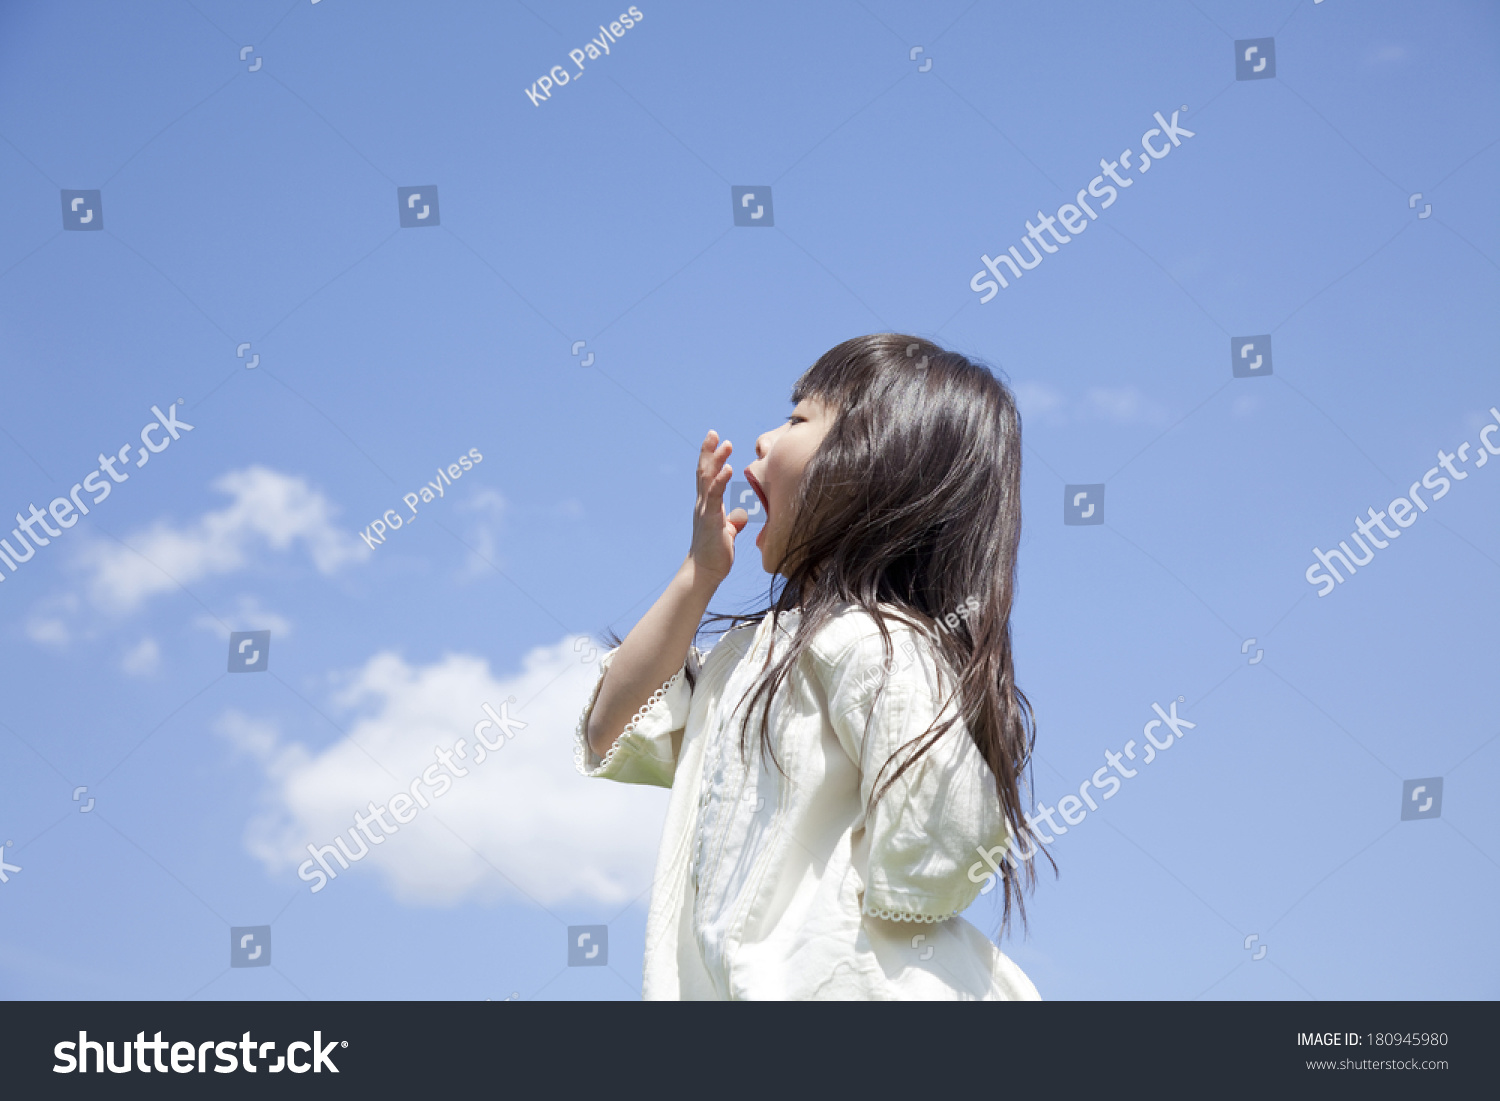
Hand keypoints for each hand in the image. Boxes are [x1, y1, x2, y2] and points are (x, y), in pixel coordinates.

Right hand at [690, 430, 747, 580]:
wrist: (704, 573)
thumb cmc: (715, 554)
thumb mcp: (727, 533)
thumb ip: (732, 522)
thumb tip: (741, 516)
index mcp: (708, 505)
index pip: (707, 476)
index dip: (710, 457)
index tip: (716, 440)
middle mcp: (703, 504)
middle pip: (704, 471)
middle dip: (708, 451)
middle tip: (714, 433)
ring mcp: (705, 510)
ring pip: (708, 479)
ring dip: (716, 460)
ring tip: (725, 444)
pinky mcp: (711, 519)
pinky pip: (715, 496)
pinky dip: (721, 481)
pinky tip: (727, 469)